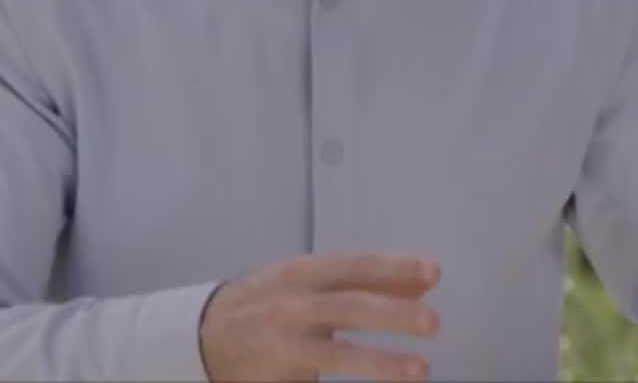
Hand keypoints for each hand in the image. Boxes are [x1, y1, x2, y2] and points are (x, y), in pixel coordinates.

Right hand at [200, 251, 441, 381]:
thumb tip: (424, 283)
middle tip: (434, 322)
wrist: (203, 336)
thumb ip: (365, 282)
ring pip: (336, 356)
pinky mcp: (275, 380)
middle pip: (347, 308)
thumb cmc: (269, 302)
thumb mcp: (309, 281)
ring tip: (421, 369)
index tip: (434, 272)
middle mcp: (291, 307)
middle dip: (391, 314)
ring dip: (380, 363)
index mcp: (301, 274)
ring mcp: (283, 348)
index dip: (393, 267)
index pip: (354, 266)